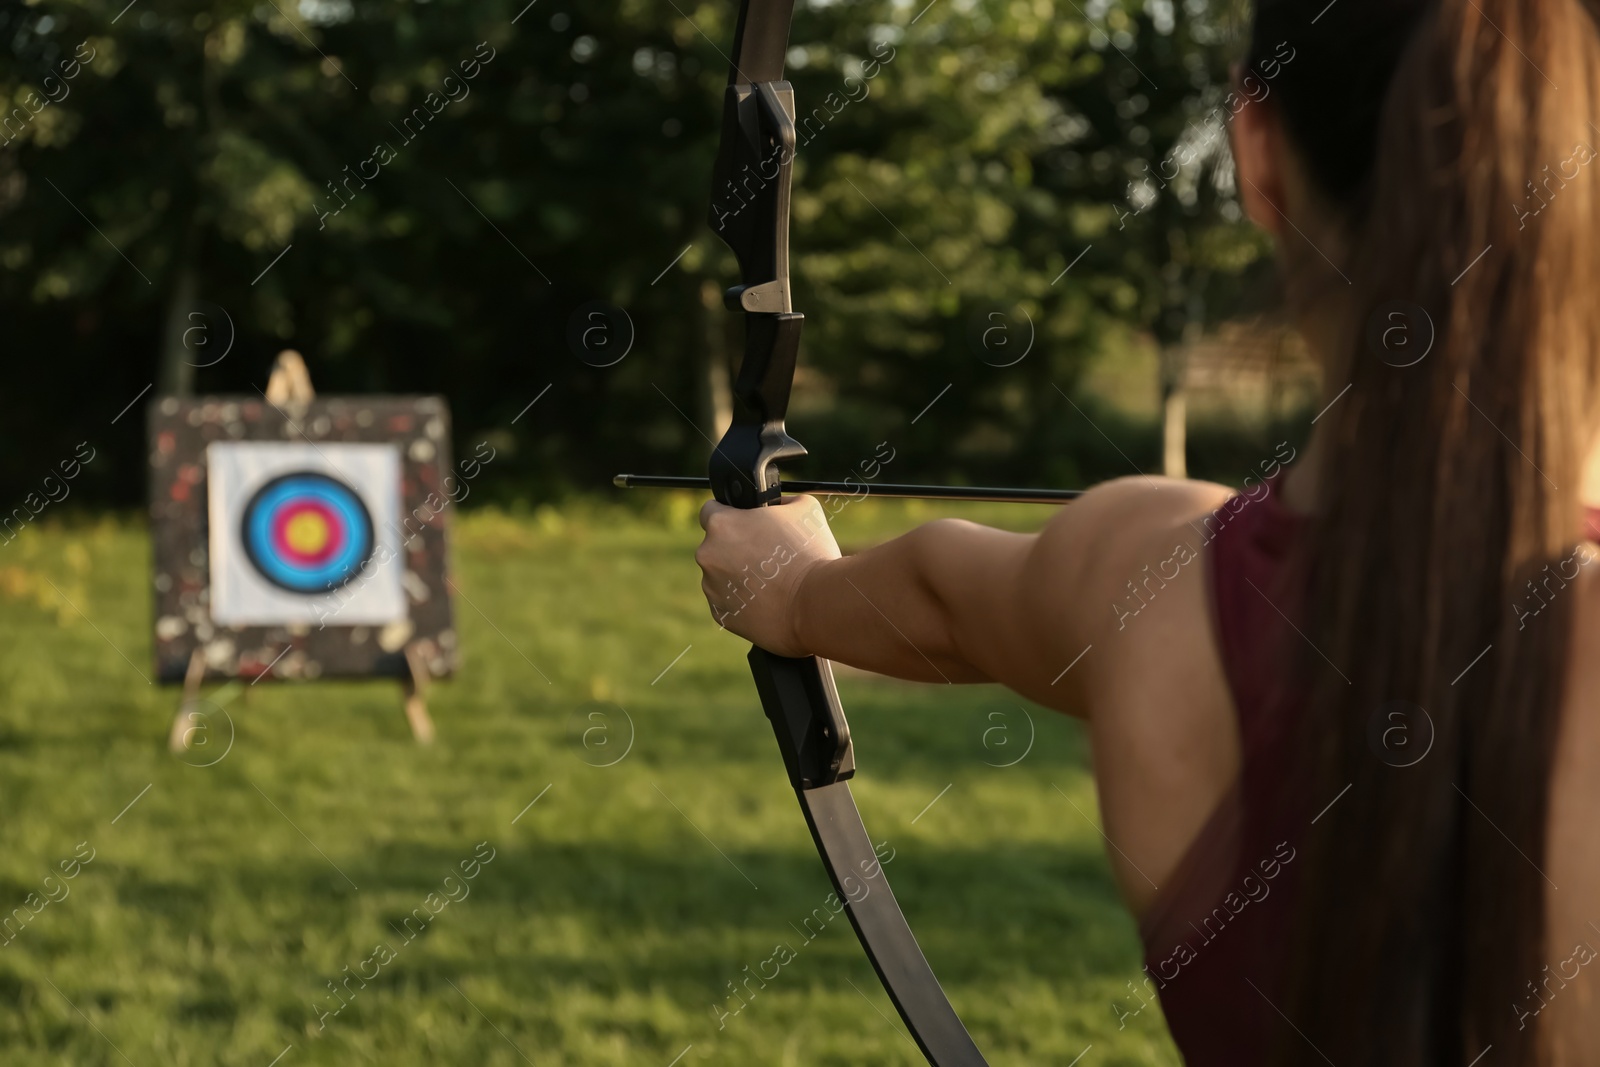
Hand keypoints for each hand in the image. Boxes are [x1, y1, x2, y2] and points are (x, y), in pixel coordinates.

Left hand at [695, 495, 841, 654]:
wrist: (815, 605)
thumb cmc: (810, 553)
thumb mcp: (804, 508)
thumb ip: (780, 501)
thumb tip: (775, 504)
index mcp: (721, 524)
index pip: (710, 510)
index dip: (729, 514)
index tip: (743, 522)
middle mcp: (708, 555)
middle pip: (715, 546)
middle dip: (736, 548)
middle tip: (766, 554)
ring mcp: (712, 588)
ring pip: (720, 575)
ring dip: (738, 575)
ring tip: (772, 580)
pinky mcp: (721, 614)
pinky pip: (728, 601)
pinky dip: (743, 599)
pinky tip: (768, 599)